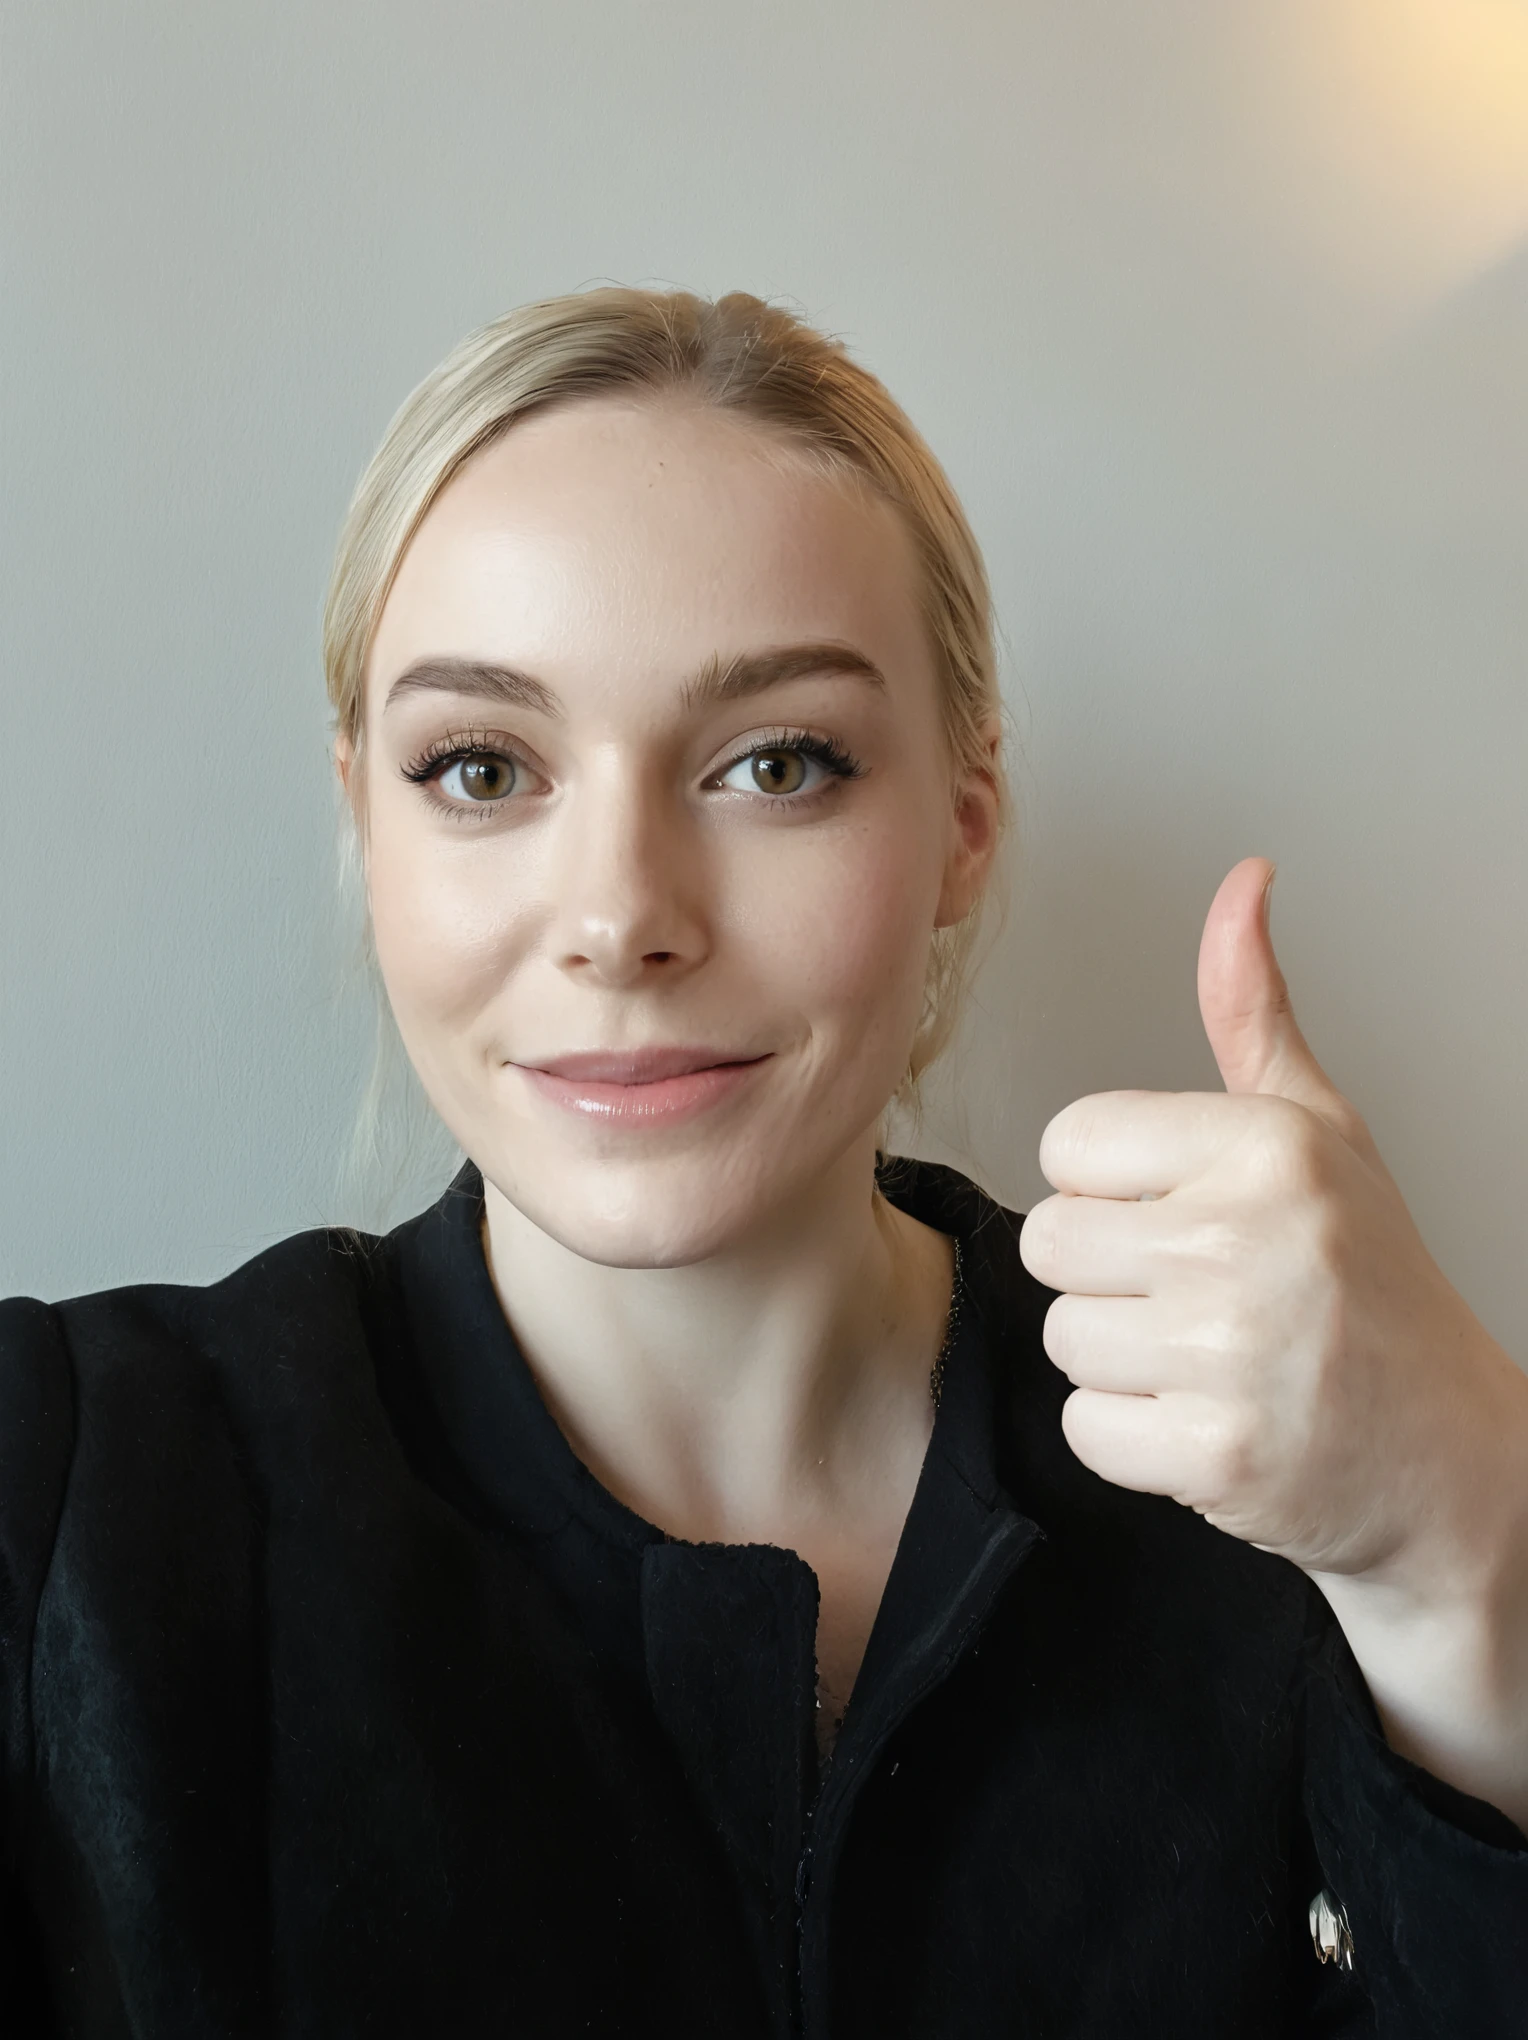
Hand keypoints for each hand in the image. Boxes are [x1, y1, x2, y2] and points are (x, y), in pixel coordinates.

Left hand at [1018, 857, 1527, 1591]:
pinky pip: (1088, 1429)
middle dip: (1108, 1275)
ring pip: (1064, 1336)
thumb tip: (1242, 884)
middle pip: (1050, 1243)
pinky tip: (1207, 1417)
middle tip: (1194, 1294)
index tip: (1177, 1214)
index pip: (1068, 1144)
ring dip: (1122, 1359)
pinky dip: (1135, 1439)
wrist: (1447, 1452)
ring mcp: (1236, 1352)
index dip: (1110, 1188)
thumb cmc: (1371, 1283)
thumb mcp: (1321, 1129)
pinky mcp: (1220, 1455)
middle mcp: (1250, 1239)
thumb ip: (1253, 1009)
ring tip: (1209, 1356)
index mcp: (1265, 1146)